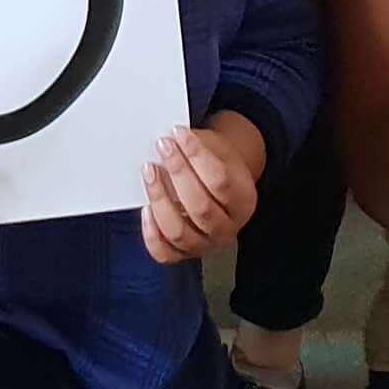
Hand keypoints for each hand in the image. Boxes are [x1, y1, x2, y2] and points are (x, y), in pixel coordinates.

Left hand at [138, 113, 265, 263]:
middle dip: (177, 173)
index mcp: (243, 200)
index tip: (177, 133)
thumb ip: (196, 148)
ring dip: (160, 200)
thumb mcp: (218, 151)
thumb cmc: (217, 167)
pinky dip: (151, 233)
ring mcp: (206, 244)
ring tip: (149, 172)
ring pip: (179, 232)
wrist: (221, 187)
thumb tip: (168, 141)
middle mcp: (228, 228)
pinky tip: (145, 209)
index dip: (196, 155)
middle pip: (200, 207)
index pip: (219, 180)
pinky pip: (164, 253)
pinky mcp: (185, 254)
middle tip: (162, 147)